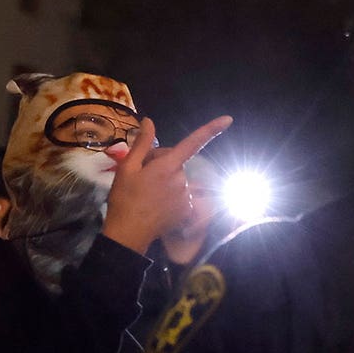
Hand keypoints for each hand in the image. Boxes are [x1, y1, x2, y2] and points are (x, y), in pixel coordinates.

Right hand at [103, 115, 232, 253]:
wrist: (129, 233)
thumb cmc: (125, 198)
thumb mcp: (127, 168)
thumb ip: (142, 143)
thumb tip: (149, 121)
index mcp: (168, 166)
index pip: (193, 143)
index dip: (211, 130)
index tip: (228, 119)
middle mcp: (182, 179)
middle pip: (176, 162)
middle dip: (162, 163)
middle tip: (142, 174)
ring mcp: (186, 196)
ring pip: (177, 179)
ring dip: (166, 180)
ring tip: (147, 192)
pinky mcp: (187, 210)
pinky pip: (181, 195)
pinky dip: (171, 196)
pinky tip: (156, 203)